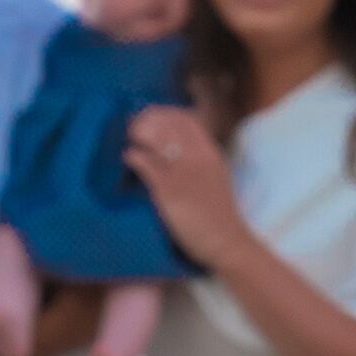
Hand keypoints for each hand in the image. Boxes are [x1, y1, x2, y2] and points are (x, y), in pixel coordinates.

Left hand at [124, 106, 252, 269]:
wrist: (227, 242)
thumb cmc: (218, 214)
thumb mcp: (215, 177)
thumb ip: (199, 160)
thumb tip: (175, 149)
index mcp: (210, 153)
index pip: (186, 119)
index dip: (164, 113)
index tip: (150, 116)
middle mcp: (198, 157)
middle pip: (167, 124)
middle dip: (146, 120)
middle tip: (133, 127)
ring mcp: (183, 172)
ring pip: (155, 139)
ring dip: (138, 135)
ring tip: (130, 140)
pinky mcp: (169, 191)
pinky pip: (145, 164)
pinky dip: (133, 156)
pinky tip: (128, 157)